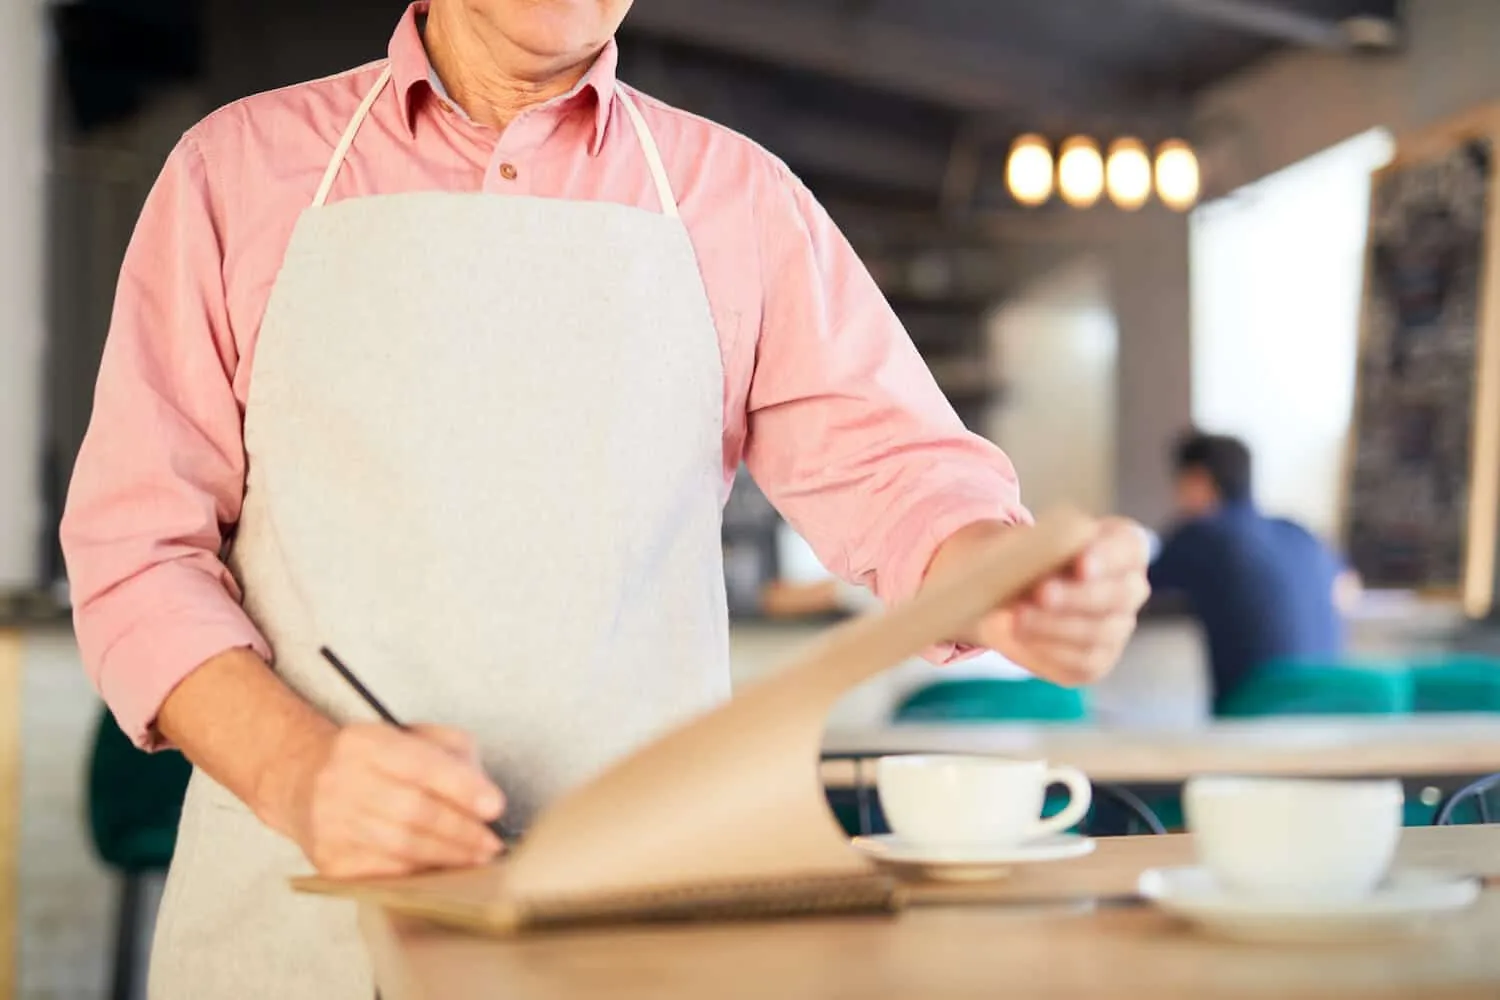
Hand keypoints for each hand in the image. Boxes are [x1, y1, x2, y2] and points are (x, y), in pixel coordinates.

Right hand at [285, 722, 505, 878]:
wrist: (303, 782)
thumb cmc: (374, 761)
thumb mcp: (411, 736)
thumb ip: (452, 753)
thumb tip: (483, 793)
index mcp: (365, 743)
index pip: (421, 765)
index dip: (462, 788)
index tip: (495, 806)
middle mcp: (340, 781)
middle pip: (413, 811)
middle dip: (461, 831)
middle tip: (491, 843)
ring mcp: (330, 823)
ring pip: (401, 846)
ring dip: (447, 856)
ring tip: (477, 859)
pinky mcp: (329, 859)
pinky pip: (383, 873)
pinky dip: (419, 875)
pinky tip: (443, 873)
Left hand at [934, 517, 1150, 685]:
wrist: (1011, 593)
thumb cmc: (1032, 555)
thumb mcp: (1034, 538)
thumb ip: (1043, 542)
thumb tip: (1037, 563)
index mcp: (1124, 547)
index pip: (1128, 549)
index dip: (1107, 558)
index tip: (1081, 565)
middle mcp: (1130, 589)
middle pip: (1117, 595)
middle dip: (1076, 597)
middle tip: (1041, 594)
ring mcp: (1118, 628)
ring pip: (1098, 632)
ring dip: (1055, 626)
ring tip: (1017, 617)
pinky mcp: (1098, 662)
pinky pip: (1081, 662)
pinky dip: (1048, 650)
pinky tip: (1020, 635)